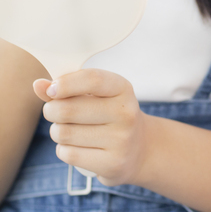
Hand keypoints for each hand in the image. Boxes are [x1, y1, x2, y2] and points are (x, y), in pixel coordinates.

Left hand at [33, 69, 149, 185]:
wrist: (139, 148)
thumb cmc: (109, 115)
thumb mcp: (96, 96)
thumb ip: (67, 88)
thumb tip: (39, 85)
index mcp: (123, 90)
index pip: (93, 79)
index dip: (66, 83)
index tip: (51, 90)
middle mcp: (126, 113)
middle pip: (68, 109)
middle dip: (51, 111)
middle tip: (55, 112)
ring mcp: (121, 140)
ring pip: (64, 133)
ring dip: (57, 132)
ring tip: (69, 130)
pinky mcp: (113, 163)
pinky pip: (68, 154)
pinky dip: (64, 150)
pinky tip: (77, 146)